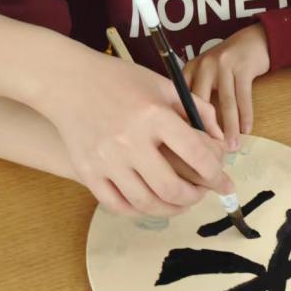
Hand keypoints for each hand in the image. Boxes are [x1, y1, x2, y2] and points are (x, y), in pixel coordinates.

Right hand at [34, 45, 231, 217]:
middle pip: (172, 188)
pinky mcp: (88, 172)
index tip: (221, 179)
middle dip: (194, 196)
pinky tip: (151, 203)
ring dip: (170, 209)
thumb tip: (219, 138)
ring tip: (180, 202)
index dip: (214, 172)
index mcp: (154, 114)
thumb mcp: (163, 84)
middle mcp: (130, 140)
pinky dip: (139, 210)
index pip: (195, 154)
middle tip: (201, 193)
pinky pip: (118, 205)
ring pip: (146, 203)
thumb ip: (196, 109)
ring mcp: (106, 160)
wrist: (69, 81)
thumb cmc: (120, 79)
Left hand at [183, 24, 270, 151]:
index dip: (185, 123)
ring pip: (225, 102)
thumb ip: (199, 94)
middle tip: (211, 153)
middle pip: (202, 103)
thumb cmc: (228, 63)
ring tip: (232, 147)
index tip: (188, 146)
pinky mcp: (243, 67)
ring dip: (230, 128)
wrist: (253, 40)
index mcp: (190, 69)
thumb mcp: (208, 73)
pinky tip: (247, 130)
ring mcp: (224, 64)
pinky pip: (243, 97)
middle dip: (207, 130)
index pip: (183, 99)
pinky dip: (246, 116)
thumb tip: (191, 132)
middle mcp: (204, 65)